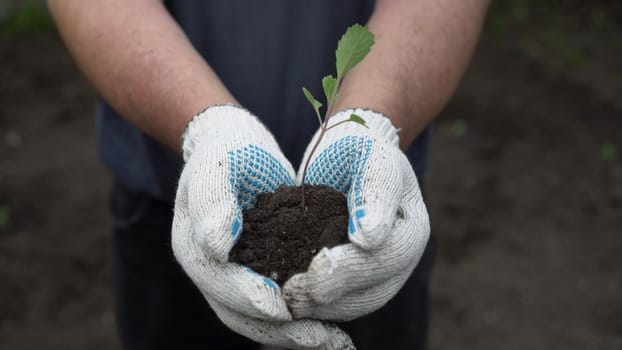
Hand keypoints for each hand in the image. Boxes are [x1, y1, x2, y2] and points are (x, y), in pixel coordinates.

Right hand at [172, 105, 353, 348]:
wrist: (231, 144)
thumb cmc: (226, 150)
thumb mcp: (217, 164)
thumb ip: (212, 201)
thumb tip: (216, 246)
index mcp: (193, 247)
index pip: (219, 282)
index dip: (250, 298)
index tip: (283, 308)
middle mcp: (210, 269)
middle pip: (240, 313)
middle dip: (281, 330)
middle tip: (322, 339)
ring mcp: (232, 274)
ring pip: (259, 318)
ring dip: (296, 333)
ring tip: (336, 342)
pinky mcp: (256, 272)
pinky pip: (276, 305)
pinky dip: (302, 319)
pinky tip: (332, 325)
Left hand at [284, 109, 429, 320]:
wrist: (345, 158)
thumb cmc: (360, 151)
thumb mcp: (371, 158)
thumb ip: (376, 192)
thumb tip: (370, 238)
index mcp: (411, 231)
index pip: (388, 256)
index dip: (355, 265)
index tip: (319, 263)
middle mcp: (399, 261)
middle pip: (374, 291)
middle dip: (333, 293)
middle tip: (295, 292)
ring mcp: (378, 276)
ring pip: (354, 305)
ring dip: (320, 307)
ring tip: (287, 300)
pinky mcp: (352, 283)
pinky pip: (336, 303)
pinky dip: (313, 306)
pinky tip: (285, 299)